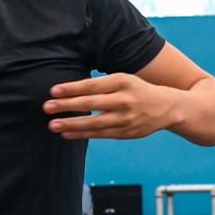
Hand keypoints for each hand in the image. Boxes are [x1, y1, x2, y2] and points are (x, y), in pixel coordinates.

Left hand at [43, 74, 174, 139]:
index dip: (71, 88)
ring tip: (53, 125)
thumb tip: (70, 91)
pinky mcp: (126, 132)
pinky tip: (67, 134)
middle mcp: (124, 99)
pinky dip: (82, 134)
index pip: (92, 85)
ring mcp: (126, 118)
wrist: (168, 107)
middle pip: (90, 103)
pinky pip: (100, 134)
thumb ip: (101, 85)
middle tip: (47, 107)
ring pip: (94, 122)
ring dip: (71, 124)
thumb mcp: (123, 80)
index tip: (53, 91)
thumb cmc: (137, 90)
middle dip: (66, 105)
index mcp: (122, 81)